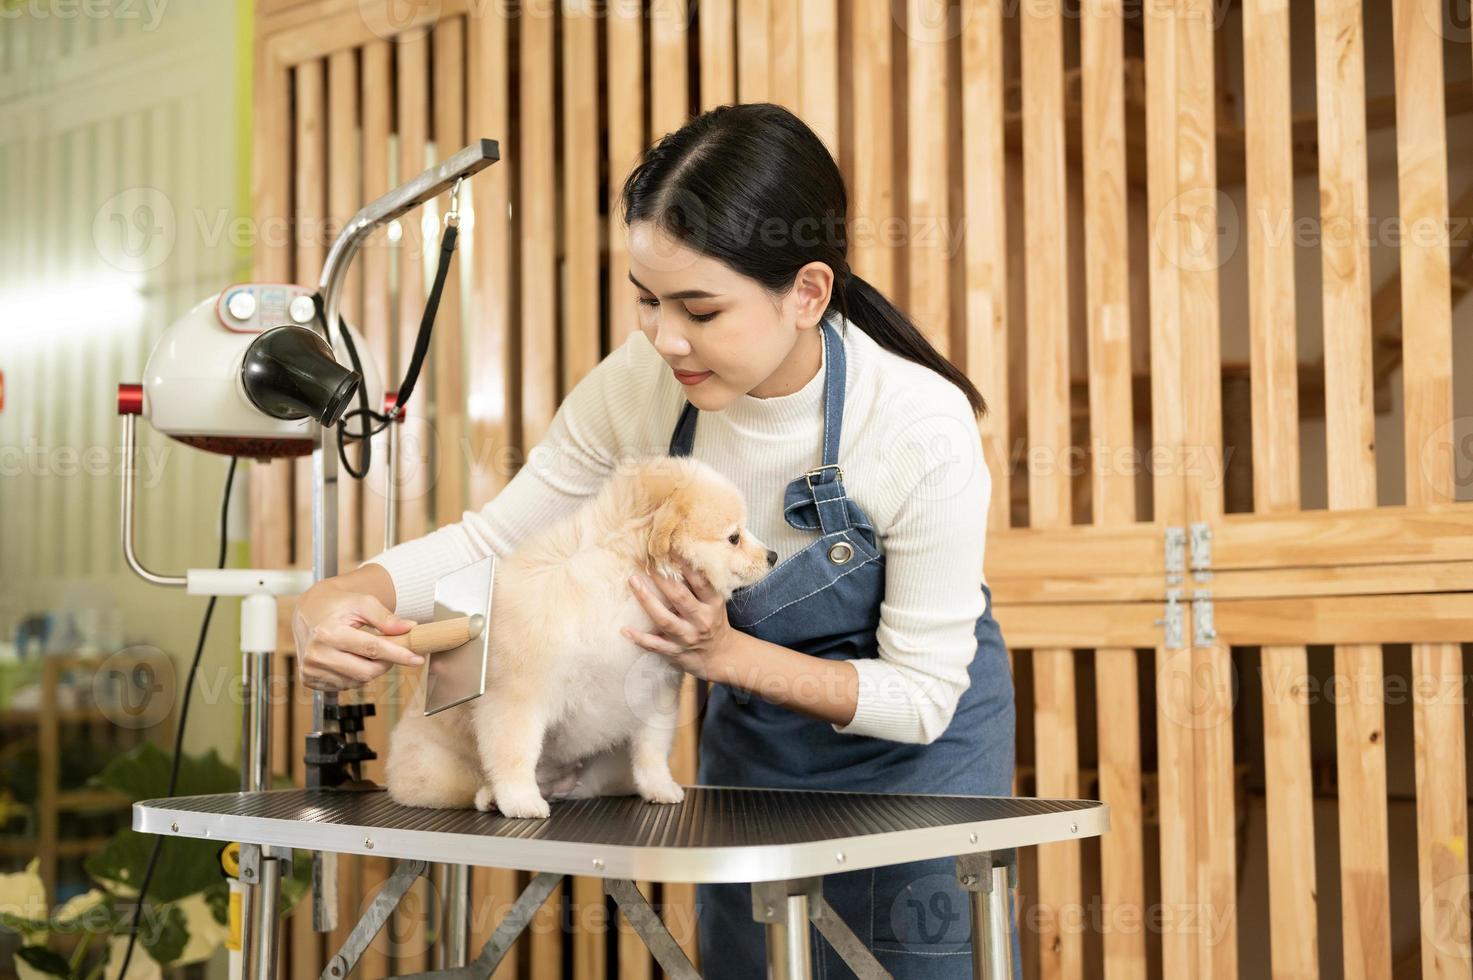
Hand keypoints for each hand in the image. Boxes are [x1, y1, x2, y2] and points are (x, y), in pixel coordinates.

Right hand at [293, 580, 422, 691]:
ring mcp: (311, 669)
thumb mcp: (362, 602)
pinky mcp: (309, 679)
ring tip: (364, 650)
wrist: (308, 612)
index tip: (417, 658)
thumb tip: (410, 628)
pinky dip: (354, 675)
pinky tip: (350, 659)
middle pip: (366, 671)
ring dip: (369, 669)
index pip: (372, 648)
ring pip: (357, 681)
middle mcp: (316, 653)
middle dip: (385, 663)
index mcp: (328, 632)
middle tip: (389, 650)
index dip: (398, 655)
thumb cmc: (337, 605)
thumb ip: (386, 617)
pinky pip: (344, 685)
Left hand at [621, 561, 734, 680]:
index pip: (700, 581)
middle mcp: (702, 620)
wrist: (721, 656)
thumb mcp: (714, 602)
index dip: (685, 565)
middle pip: (680, 597)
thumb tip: (675, 554)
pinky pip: (656, 646)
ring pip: (665, 620)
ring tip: (634, 582)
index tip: (670, 548)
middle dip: (662, 579)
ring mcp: (688, 637)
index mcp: (712, 603)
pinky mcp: (676, 652)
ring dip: (648, 601)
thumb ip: (699, 584)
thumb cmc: (713, 621)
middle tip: (646, 563)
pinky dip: (640, 639)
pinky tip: (625, 630)